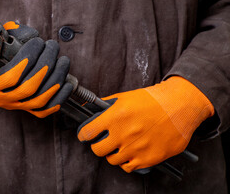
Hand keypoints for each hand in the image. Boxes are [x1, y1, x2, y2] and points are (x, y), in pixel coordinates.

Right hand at [0, 22, 72, 117]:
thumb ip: (3, 38)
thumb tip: (21, 30)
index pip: (11, 76)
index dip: (28, 59)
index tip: (38, 42)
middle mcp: (1, 100)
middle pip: (29, 87)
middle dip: (46, 64)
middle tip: (53, 46)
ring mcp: (15, 107)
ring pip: (40, 99)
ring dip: (56, 78)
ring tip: (63, 60)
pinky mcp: (26, 110)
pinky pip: (46, 109)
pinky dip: (59, 97)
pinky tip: (66, 83)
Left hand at [77, 76, 213, 171]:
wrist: (180, 106)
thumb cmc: (153, 100)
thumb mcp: (125, 97)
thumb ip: (105, 105)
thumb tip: (89, 108)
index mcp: (115, 116)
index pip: (88, 132)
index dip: (84, 134)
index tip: (85, 135)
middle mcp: (123, 134)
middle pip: (97, 150)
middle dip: (97, 145)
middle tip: (102, 141)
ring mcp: (135, 148)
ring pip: (112, 160)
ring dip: (112, 154)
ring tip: (119, 146)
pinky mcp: (148, 159)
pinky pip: (128, 167)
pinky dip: (126, 162)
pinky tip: (130, 153)